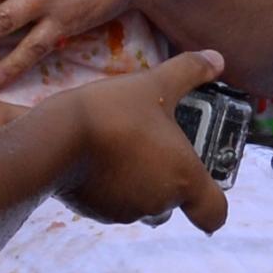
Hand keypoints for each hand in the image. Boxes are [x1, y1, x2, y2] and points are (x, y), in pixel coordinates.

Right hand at [48, 49, 232, 232]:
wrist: (55, 139)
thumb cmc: (114, 112)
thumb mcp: (155, 83)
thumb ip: (189, 71)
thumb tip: (217, 58)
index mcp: (183, 178)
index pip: (214, 213)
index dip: (211, 202)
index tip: (202, 182)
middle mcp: (160, 203)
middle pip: (175, 201)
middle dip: (168, 178)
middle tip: (155, 145)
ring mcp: (126, 211)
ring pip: (143, 203)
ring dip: (140, 182)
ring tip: (124, 146)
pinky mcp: (96, 213)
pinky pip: (113, 204)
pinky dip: (111, 187)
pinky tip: (99, 158)